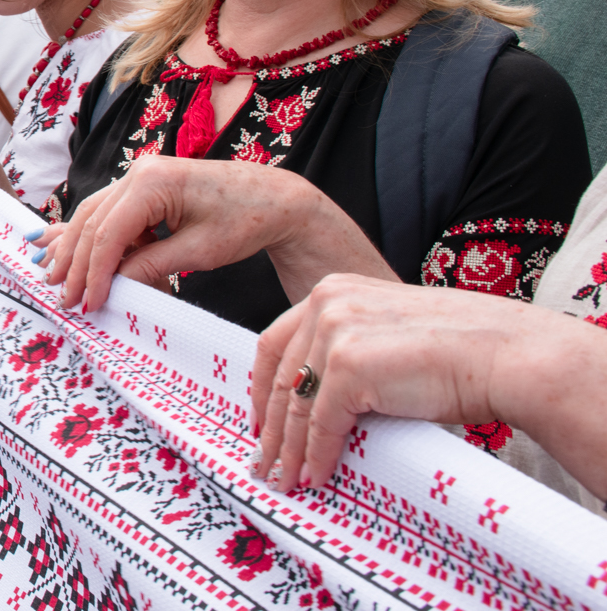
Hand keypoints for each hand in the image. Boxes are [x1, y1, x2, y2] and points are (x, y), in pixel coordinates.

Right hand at [38, 156, 391, 313]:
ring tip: (56, 278)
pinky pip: (110, 214)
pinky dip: (95, 238)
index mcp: (153, 182)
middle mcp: (139, 172)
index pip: (108, 232)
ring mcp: (139, 176)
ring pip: (93, 216)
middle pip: (92, 222)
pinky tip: (73, 254)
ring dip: (77, 249)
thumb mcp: (200, 252)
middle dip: (76, 263)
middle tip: (63, 297)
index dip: (94, 272)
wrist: (275, 197)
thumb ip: (151, 266)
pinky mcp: (144, 187)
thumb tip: (113, 285)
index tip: (87, 304)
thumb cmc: (245, 220)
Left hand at [249, 274, 593, 492]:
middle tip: (264, 460)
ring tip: (284, 478)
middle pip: (281, 376)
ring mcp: (334, 333)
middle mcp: (325, 304)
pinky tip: (315, 477)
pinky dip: (316, 456)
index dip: (263, 387)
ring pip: (296, 405)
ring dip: (288, 450)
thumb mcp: (388, 332)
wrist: (508, 355)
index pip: (277, 342)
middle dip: (270, 426)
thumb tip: (320, 397)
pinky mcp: (348, 368)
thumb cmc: (464, 348)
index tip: (259, 419)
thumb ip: (350, 348)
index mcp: (332, 289)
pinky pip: (321, 424)